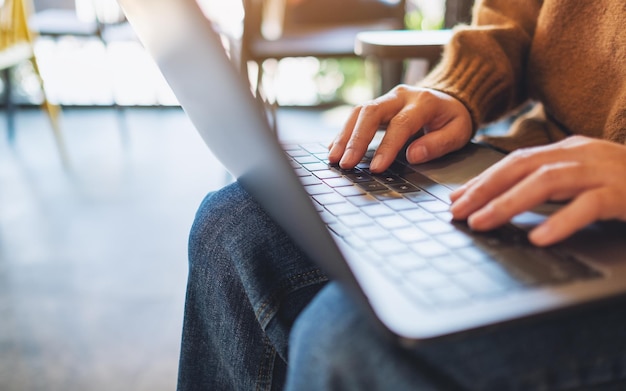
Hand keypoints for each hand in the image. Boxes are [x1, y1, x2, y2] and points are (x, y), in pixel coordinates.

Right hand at [328, 85, 472, 172]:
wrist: (450, 97)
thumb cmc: (453, 118)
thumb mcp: (458, 132)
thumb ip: (438, 144)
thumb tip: (412, 155)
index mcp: (423, 102)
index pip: (400, 124)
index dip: (386, 147)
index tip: (376, 168)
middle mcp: (401, 95)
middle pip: (371, 112)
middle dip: (356, 139)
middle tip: (346, 163)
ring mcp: (387, 98)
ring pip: (359, 111)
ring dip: (344, 136)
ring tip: (334, 158)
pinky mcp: (377, 105)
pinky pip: (356, 115)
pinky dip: (344, 132)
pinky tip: (334, 148)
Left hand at [450, 136, 625, 245]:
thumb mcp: (584, 180)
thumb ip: (551, 186)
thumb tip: (506, 202)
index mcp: (568, 150)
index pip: (514, 161)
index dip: (482, 180)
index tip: (456, 199)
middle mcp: (581, 154)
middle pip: (521, 167)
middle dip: (484, 190)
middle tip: (456, 212)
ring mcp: (604, 170)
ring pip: (547, 182)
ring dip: (508, 203)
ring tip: (482, 223)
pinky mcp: (624, 192)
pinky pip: (589, 206)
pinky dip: (561, 221)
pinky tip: (539, 237)